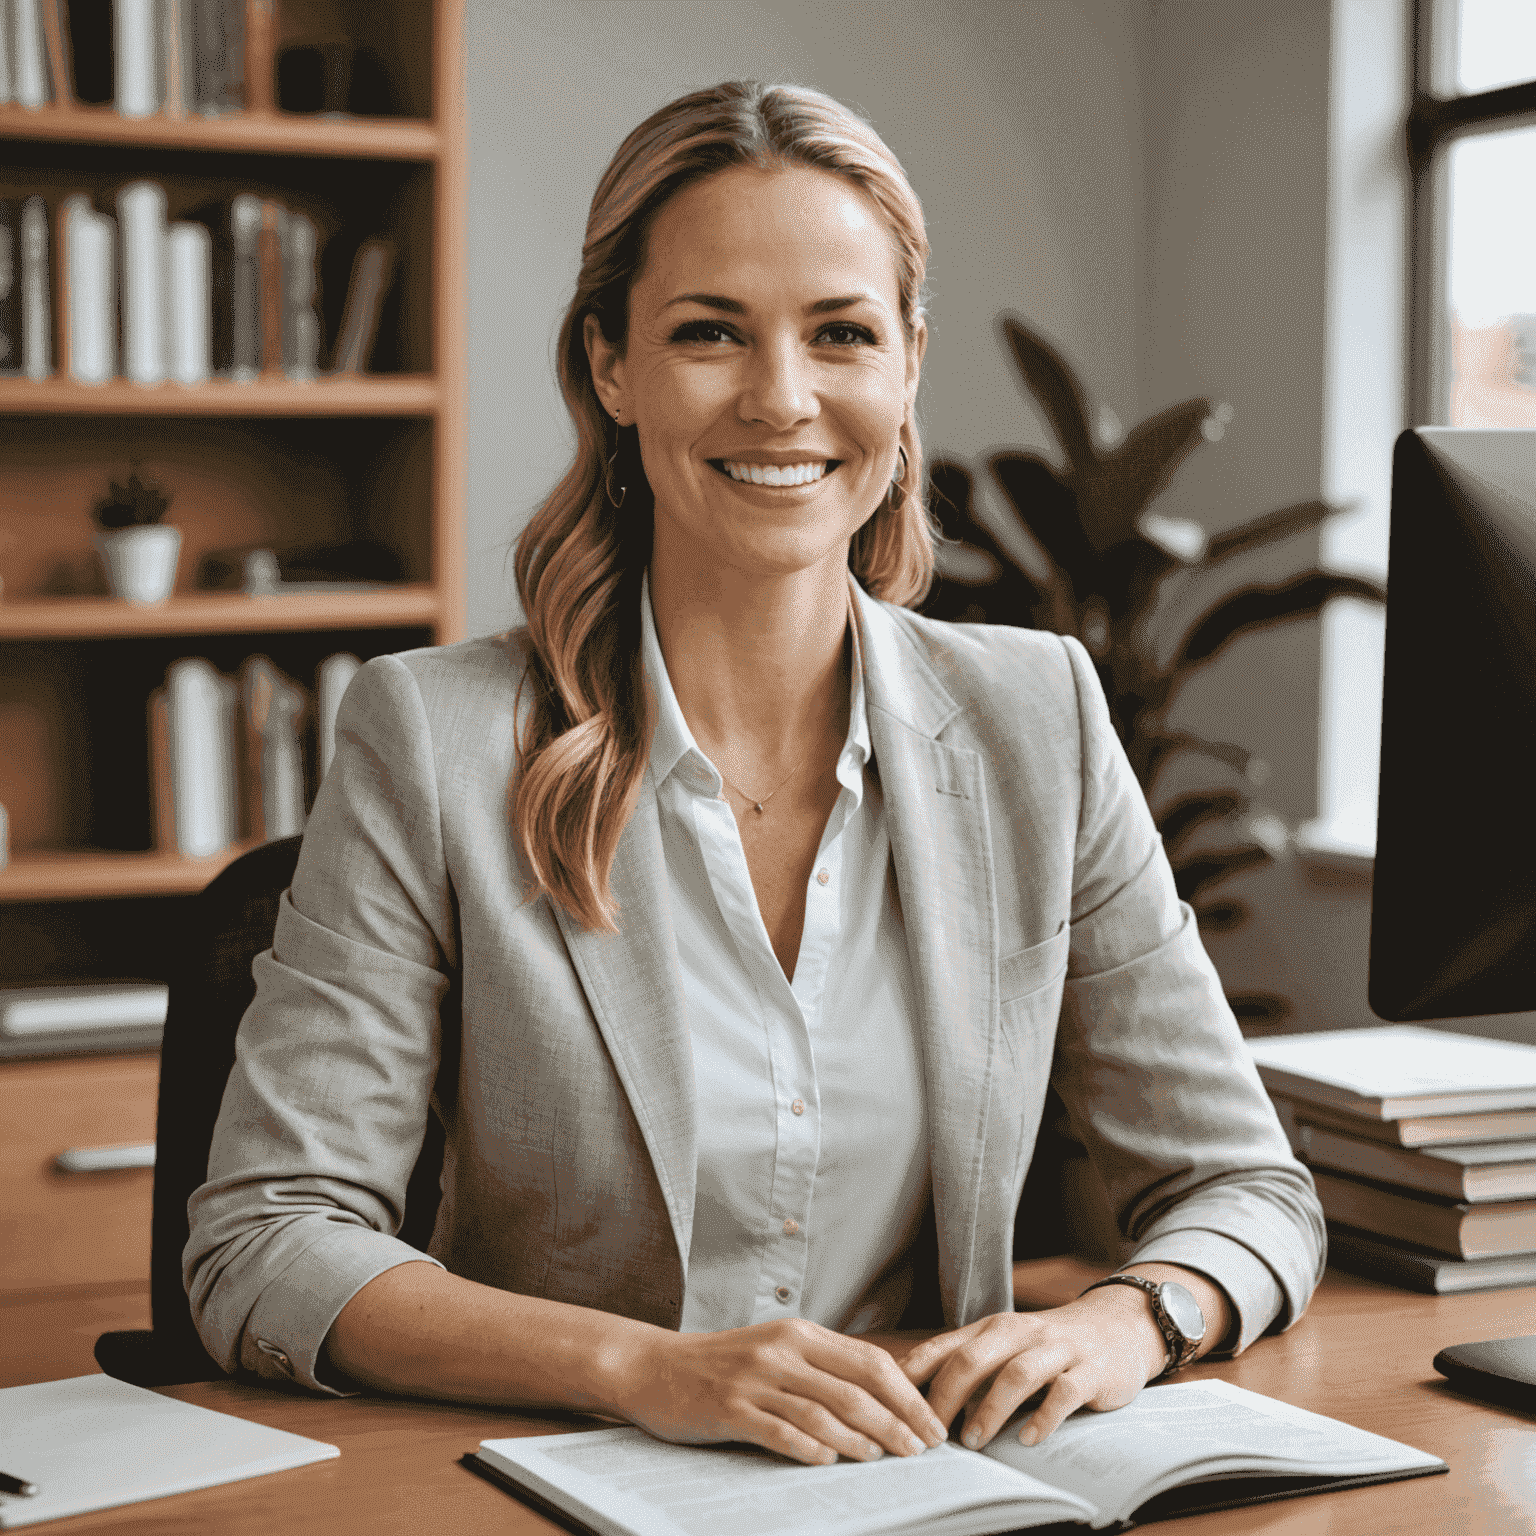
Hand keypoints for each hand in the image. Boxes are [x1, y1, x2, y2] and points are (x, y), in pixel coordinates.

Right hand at [610, 1316, 949, 1466]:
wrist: (654, 1367)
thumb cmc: (722, 1364)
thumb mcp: (775, 1352)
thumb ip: (819, 1368)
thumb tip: (879, 1401)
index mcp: (799, 1333)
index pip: (869, 1361)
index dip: (906, 1394)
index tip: (930, 1422)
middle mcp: (782, 1351)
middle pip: (855, 1389)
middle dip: (896, 1422)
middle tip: (922, 1450)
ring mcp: (755, 1380)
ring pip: (824, 1412)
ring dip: (861, 1440)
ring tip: (886, 1459)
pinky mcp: (730, 1409)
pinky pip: (781, 1431)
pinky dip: (811, 1448)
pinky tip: (830, 1461)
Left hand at [900, 1285, 1168, 1450]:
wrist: (1116, 1326)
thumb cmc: (1047, 1347)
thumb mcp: (1004, 1348)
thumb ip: (967, 1369)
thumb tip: (916, 1405)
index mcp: (991, 1329)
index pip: (943, 1347)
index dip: (916, 1377)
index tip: (893, 1407)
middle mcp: (1019, 1333)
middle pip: (972, 1359)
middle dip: (947, 1397)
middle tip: (931, 1435)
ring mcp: (1055, 1350)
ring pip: (1015, 1374)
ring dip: (990, 1410)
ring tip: (973, 1441)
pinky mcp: (1089, 1370)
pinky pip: (1063, 1393)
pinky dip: (1044, 1417)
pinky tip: (1028, 1439)